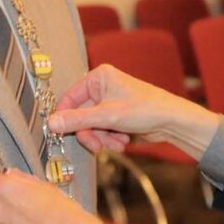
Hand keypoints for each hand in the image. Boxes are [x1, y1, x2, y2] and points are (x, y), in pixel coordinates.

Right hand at [51, 64, 219, 159]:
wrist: (172, 121)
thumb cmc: (145, 109)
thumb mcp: (107, 116)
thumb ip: (77, 120)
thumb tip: (51, 123)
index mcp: (99, 77)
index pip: (69, 97)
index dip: (65, 117)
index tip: (60, 133)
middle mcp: (103, 87)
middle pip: (80, 116)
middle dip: (90, 133)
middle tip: (96, 145)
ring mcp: (110, 102)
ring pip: (91, 126)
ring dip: (101, 138)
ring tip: (117, 143)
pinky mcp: (117, 116)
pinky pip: (102, 131)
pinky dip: (110, 139)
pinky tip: (123, 141)